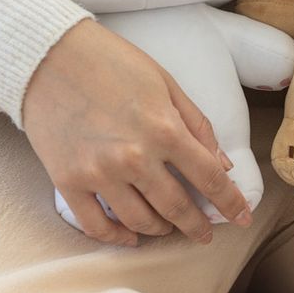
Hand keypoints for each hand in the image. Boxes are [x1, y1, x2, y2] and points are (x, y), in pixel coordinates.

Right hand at [23, 19, 251, 246]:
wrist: (50, 56)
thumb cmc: (113, 62)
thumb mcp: (166, 83)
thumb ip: (196, 124)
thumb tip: (222, 162)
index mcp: (164, 129)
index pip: (209, 177)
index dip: (230, 202)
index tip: (243, 217)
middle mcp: (135, 157)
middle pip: (176, 207)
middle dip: (197, 225)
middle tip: (206, 233)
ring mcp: (99, 173)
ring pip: (140, 220)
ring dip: (161, 229)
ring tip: (169, 227)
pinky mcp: (68, 181)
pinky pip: (97, 224)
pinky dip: (118, 236)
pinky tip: (131, 236)